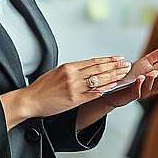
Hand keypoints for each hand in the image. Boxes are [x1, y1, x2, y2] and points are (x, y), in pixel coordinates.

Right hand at [6, 56, 130, 122]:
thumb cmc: (42, 88)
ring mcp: (74, 88)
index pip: (93, 61)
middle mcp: (73, 75)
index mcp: (68, 67)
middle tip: (126, 64)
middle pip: (99, 69)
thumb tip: (87, 68)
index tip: (118, 58)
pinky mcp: (74, 100)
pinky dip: (105, 90)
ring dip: (114, 77)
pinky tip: (113, 87)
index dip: (108, 59)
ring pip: (99, 81)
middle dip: (115, 66)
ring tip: (124, 74)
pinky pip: (93, 94)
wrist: (30, 100)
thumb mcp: (56, 72)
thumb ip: (72, 70)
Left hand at [100, 41, 157, 107]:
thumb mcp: (147, 60)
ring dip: (153, 81)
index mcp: (157, 80)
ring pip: (151, 89)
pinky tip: (141, 78)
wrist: (116, 83)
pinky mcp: (131, 95)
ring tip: (154, 73)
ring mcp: (142, 92)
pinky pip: (137, 92)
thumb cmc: (133, 72)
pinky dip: (139, 85)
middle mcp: (152, 88)